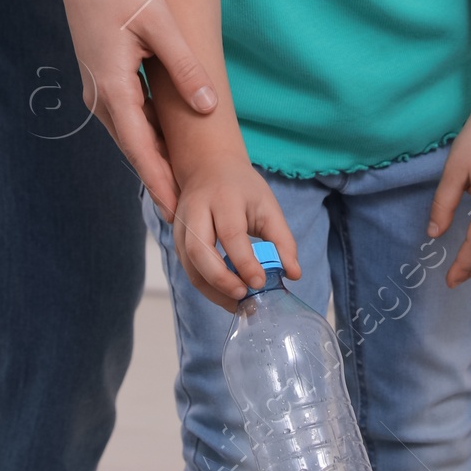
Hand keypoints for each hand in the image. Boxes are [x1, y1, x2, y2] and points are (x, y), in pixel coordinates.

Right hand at [59, 0, 218, 215]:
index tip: (176, 211)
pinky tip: (164, 147)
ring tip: (179, 188)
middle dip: (158, 180)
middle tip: (185, 213)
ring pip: (129, 135)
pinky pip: (126, 118)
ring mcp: (98, 89)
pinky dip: (145, 138)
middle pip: (134, 149)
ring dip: (152, 160)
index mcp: (114, 87)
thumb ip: (184, 68)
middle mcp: (101, 96)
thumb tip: (208, 107)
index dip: (159, 181)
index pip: (140, 148)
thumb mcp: (161, 26)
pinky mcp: (102, 80)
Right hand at [170, 154, 301, 313]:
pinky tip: (226, 295)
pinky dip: (206, 287)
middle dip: (221, 280)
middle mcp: (196, 211)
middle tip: (244, 296)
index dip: (244, 262)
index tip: (260, 283)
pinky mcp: (177, 239)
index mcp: (223, 198)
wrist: (208, 167)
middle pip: (199, 251)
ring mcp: (182, 225)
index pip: (231, 234)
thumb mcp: (268, 206)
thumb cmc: (242, 188)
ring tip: (238, 302)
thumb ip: (282, 240)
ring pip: (189, 265)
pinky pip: (188, 269)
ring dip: (212, 290)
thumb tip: (293, 274)